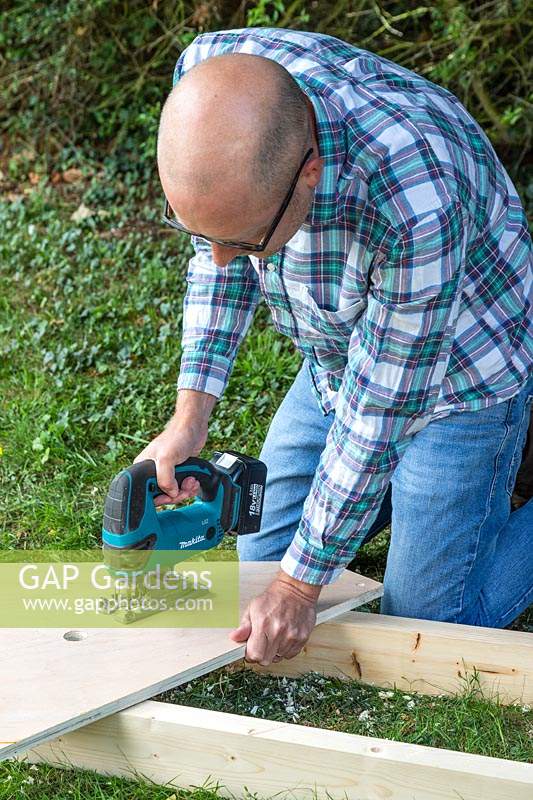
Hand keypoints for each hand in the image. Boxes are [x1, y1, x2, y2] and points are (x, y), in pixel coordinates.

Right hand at [134, 390, 215, 505]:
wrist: (194, 427)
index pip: (146, 494)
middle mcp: (153, 472)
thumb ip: (164, 479)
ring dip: (185, 491)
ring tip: (191, 481)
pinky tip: (194, 480)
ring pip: (174, 493)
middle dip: (176, 495)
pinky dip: (190, 487)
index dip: (160, 498)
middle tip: (184, 488)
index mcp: (142, 468)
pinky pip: (182, 487)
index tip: (171, 495)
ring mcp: (166, 473)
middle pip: (162, 496)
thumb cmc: (177, 436)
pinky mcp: (178, 472)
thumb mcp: (167, 458)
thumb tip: (170, 493)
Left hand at [229, 571, 321, 665]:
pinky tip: (284, 638)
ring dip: (274, 652)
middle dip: (261, 655)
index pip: (254, 655)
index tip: (251, 649)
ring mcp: (291, 636)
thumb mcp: (253, 607)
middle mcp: (278, 632)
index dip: (250, 654)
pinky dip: (285, 650)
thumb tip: (234, 637)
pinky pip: (290, 655)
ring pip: (278, 658)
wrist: (296, 590)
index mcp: (263, 624)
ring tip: (274, 637)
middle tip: (262, 644)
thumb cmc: (273, 598)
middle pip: (266, 660)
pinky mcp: (302, 638)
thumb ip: (244, 626)